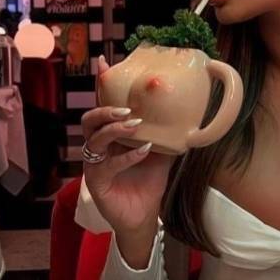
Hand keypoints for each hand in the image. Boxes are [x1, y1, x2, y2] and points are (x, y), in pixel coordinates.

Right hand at [81, 55, 176, 233]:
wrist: (145, 215)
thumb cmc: (149, 180)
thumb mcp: (162, 151)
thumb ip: (167, 132)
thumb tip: (189, 111)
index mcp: (112, 134)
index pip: (104, 106)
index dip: (101, 86)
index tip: (104, 64)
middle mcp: (100, 146)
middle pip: (90, 119)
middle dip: (105, 109)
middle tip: (126, 108)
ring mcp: (95, 164)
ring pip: (94, 139)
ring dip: (114, 129)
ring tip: (134, 124)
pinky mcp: (97, 182)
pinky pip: (107, 165)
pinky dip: (126, 156)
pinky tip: (144, 151)